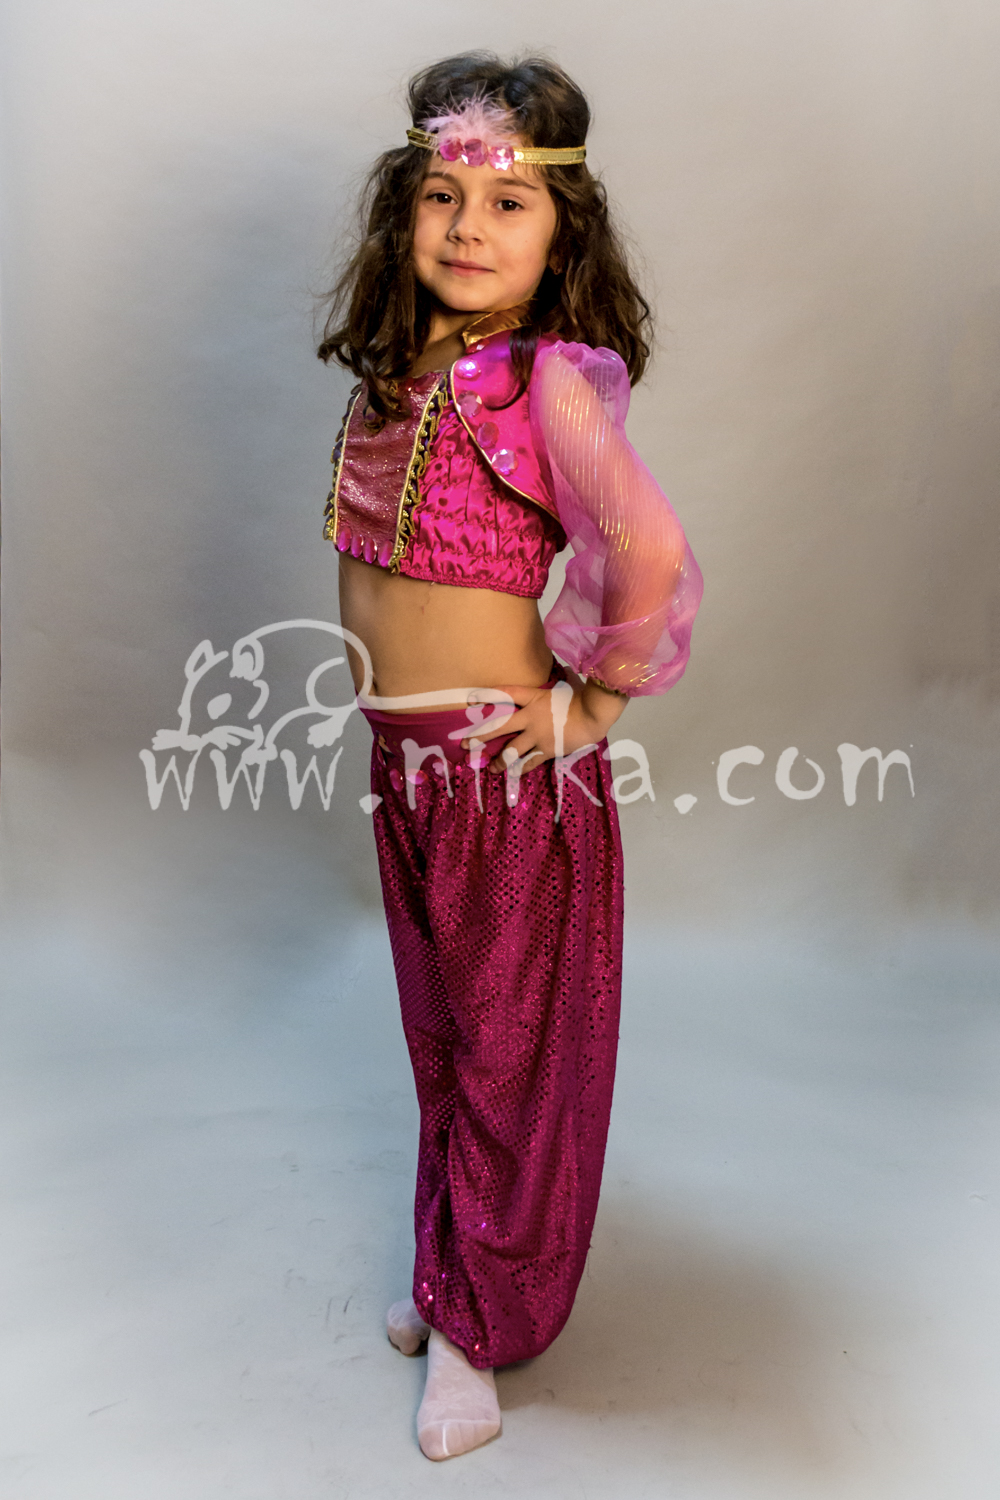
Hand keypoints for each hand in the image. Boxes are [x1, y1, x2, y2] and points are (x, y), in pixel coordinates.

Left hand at [459, 673, 627, 774]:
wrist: (593, 716)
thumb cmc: (580, 698)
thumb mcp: (563, 686)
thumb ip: (553, 684)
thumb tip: (557, 671)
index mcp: (534, 699)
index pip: (505, 694)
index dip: (487, 695)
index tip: (470, 699)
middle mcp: (530, 718)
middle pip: (500, 726)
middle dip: (480, 735)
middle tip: (465, 743)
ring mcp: (537, 736)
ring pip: (512, 750)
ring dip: (499, 760)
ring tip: (490, 767)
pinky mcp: (547, 750)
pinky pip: (530, 762)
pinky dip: (520, 769)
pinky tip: (513, 775)